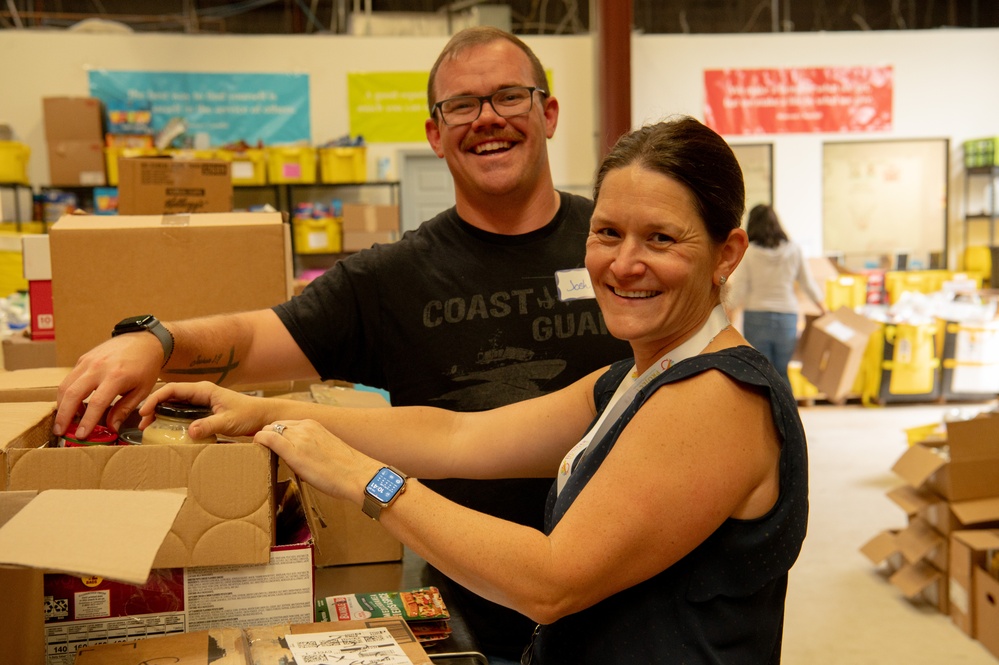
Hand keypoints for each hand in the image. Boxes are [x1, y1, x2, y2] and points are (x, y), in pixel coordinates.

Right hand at [55, 334, 163, 438]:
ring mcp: (88, 361)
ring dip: (61, 406)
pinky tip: (71, 405)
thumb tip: (111, 428)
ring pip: (65, 385)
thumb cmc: (145, 367)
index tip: (81, 435)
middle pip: (73, 394)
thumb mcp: (142, 390)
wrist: (144, 341)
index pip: (97, 403)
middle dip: (64, 416)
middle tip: (60, 432)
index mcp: (116, 376)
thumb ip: (124, 409)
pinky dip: (66, 393)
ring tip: (63, 422)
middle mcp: (99, 367)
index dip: (87, 421)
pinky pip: (69, 378)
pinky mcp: (83, 359)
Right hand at [138, 381, 269, 439]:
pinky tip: (166, 429)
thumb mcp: (229, 421)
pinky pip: (183, 412)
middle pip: (170, 396)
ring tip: (149, 427)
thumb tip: (190, 432)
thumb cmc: (249, 414)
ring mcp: (202, 401)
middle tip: (142, 424)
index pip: (172, 389)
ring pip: (175, 404)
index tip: (143, 412)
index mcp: (203, 390)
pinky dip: (172, 418)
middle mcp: (200, 393)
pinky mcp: (205, 410)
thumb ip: (210, 426)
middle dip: (153, 407)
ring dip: (161, 413)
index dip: (155, 398)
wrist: (263, 416)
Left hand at [255, 420, 378, 502]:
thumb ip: (310, 447)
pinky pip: (268, 439)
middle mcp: (305, 426)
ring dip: (262, 440)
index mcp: (314, 425)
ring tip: (258, 454)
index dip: (275, 435)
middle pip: (274, 426)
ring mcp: (298, 437)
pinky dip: (258, 441)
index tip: (271, 447)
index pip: (285, 425)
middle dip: (266, 436)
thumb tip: (299, 458)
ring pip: (269, 430)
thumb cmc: (346, 469)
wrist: (358, 475)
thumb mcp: (326, 449)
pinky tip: (255, 448)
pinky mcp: (293, 450)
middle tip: (262, 451)